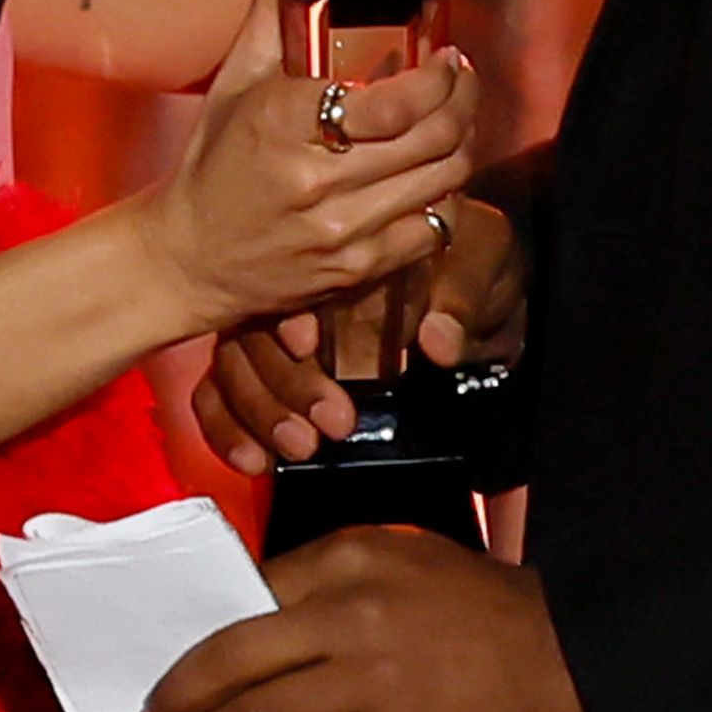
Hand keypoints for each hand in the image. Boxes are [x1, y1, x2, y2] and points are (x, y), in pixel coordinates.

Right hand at [128, 3, 479, 330]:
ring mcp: (341, 230)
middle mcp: (318, 179)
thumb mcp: (234, 84)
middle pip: (435, 136)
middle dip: (464, 100)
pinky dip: (445, 198)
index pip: (396, 100)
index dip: (439, 76)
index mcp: (285, 122)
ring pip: (444, 179)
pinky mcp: (358, 269)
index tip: (444, 57)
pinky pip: (433, 229)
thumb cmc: (213, 164)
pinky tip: (433, 177)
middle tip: (462, 81)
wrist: (189, 259)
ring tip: (455, 122)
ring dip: (462, 144)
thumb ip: (269, 18)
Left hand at [140, 527, 589, 711]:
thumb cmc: (471, 603)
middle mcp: (350, 616)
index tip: (171, 667)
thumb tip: (245, 622)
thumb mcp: (398, 556)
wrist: (561, 656)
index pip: (246, 596)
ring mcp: (370, 685)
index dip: (198, 639)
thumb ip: (322, 580)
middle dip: (179, 700)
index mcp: (346, 561)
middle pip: (234, 661)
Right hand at [192, 194, 517, 475]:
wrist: (489, 299)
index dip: (288, 312)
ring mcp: (278, 332)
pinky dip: (229, 430)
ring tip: (299, 446)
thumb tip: (437, 342)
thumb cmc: (479, 267)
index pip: (290, 277)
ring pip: (231, 366)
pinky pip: (222, 396)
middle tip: (331, 421)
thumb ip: (461, 303)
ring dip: (257, 412)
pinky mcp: (274, 376)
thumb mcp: (483, 268)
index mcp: (342, 250)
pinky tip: (255, 461)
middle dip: (282, 382)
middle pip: (252, 329)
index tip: (309, 346)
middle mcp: (296, 287)